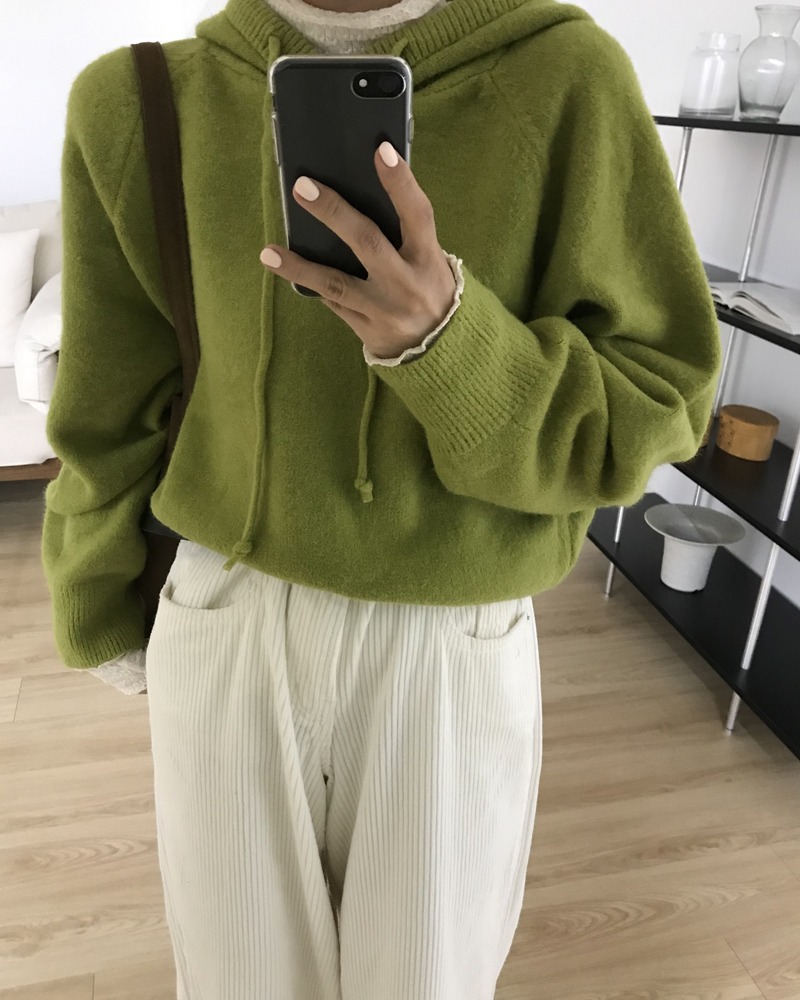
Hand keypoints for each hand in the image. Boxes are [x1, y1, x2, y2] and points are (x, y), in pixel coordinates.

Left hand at [259, 142, 456, 359]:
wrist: (440, 348)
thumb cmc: (429, 288)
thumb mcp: (429, 259)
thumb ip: (404, 233)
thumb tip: (358, 194)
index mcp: (428, 258)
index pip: (417, 213)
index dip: (401, 182)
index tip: (380, 150)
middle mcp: (406, 283)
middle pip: (367, 242)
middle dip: (333, 213)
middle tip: (302, 187)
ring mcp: (383, 309)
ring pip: (336, 283)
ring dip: (300, 267)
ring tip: (269, 253)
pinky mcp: (366, 328)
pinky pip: (333, 303)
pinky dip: (312, 285)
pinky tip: (287, 270)